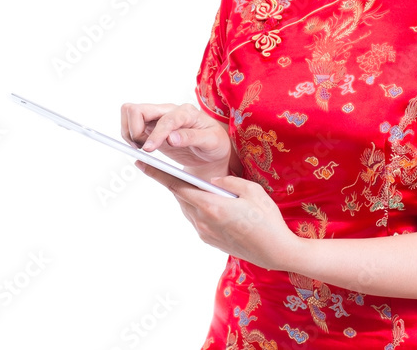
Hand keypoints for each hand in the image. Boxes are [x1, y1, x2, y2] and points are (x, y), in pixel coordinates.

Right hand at [120, 103, 230, 172]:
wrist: (212, 148)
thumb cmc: (215, 142)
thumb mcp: (212, 141)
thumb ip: (192, 137)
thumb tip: (171, 138)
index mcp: (186, 113)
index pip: (164, 120)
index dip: (155, 135)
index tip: (148, 150)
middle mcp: (169, 111)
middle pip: (137, 109)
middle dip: (134, 130)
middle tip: (143, 148)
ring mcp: (158, 117)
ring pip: (130, 113)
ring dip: (130, 132)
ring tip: (143, 147)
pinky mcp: (151, 126)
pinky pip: (131, 124)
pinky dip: (130, 136)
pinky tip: (142, 146)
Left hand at [134, 161, 299, 271]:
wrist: (276, 253)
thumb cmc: (268, 220)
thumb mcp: (252, 191)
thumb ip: (228, 181)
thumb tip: (213, 181)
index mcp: (211, 205)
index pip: (177, 185)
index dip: (157, 174)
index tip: (140, 163)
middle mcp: (203, 220)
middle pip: (181, 196)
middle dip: (174, 182)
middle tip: (165, 168)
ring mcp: (205, 232)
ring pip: (188, 208)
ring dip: (187, 195)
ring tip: (194, 184)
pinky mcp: (210, 240)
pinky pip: (197, 219)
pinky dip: (198, 207)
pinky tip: (209, 202)